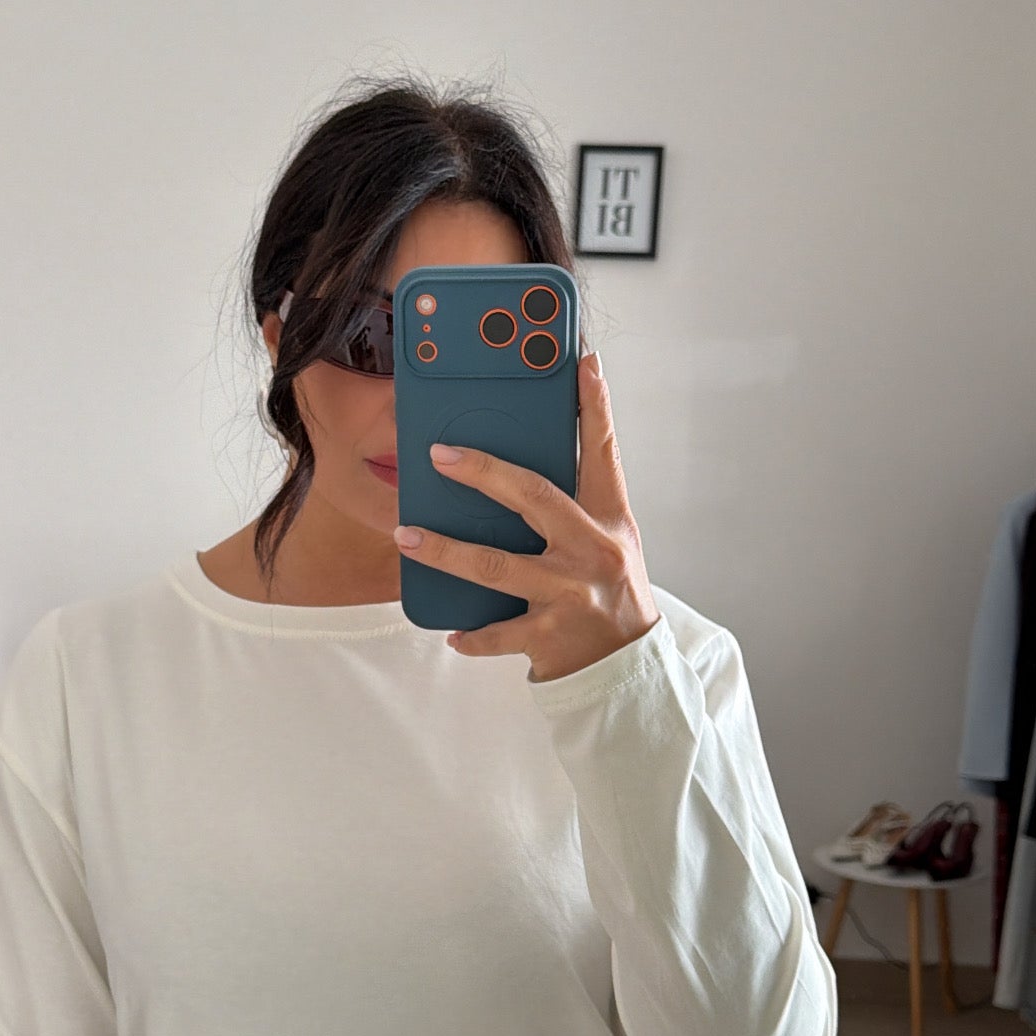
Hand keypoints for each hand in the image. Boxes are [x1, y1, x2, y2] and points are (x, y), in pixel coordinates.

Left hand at [392, 351, 660, 683]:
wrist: (629, 671)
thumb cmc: (610, 595)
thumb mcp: (609, 544)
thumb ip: (573, 510)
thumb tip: (511, 472)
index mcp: (609, 521)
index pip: (602, 454)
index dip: (595, 407)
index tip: (583, 364)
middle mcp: (592, 552)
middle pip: (532, 497)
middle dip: (483, 471)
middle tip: (438, 453)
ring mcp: (569, 594)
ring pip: (495, 566)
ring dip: (444, 551)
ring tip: (406, 535)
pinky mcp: (549, 637)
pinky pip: (497, 632)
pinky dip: (471, 634)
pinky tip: (452, 632)